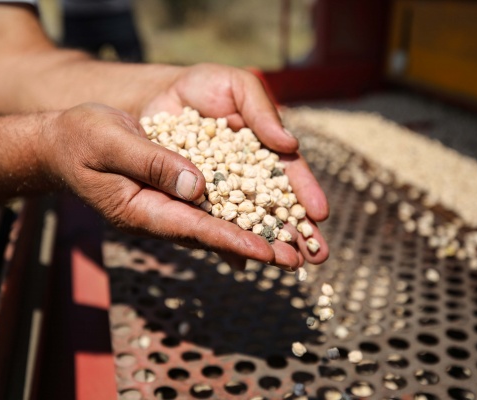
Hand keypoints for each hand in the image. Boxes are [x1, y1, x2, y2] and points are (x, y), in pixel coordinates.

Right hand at [43, 103, 300, 268]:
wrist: (63, 143)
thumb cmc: (79, 139)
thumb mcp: (109, 140)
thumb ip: (151, 162)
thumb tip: (197, 185)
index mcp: (139, 209)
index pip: (192, 228)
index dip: (230, 240)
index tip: (265, 252)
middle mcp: (158, 213)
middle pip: (213, 234)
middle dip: (254, 246)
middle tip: (296, 261)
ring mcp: (165, 206)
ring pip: (216, 222)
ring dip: (254, 232)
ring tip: (292, 246)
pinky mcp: (171, 193)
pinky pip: (210, 205)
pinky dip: (238, 211)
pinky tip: (263, 216)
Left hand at [139, 63, 329, 267]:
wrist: (157, 95)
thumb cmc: (204, 87)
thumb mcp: (239, 87)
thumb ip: (263, 112)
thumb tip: (289, 144)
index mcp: (263, 149)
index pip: (288, 174)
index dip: (305, 193)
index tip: (320, 213)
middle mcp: (247, 175)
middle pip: (275, 206)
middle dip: (297, 231)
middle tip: (318, 256)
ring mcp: (221, 191)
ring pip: (247, 221)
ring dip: (269, 244)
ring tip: (290, 266)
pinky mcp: (193, 201)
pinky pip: (211, 223)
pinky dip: (226, 243)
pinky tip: (241, 264)